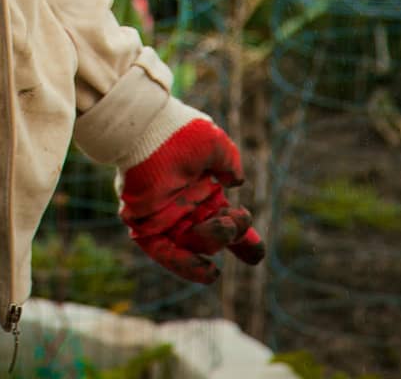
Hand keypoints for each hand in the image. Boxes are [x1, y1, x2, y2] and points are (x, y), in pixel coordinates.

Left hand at [117, 100, 264, 283]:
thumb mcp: (215, 145)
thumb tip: (236, 182)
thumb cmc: (181, 132)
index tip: (256, 251)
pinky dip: (186, 264)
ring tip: (222, 226)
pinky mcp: (145, 223)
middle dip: (232, 234)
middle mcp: (186, 206)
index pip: (227, 220)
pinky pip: (164, 252)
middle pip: (214, 238)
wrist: (147, 128)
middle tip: (234, 218)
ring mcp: (166, 216)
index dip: (243, 237)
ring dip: (213, 241)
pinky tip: (210, 272)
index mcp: (204, 190)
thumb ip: (229, 162)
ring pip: (194, 244)